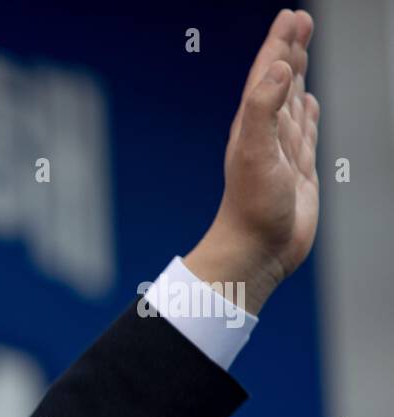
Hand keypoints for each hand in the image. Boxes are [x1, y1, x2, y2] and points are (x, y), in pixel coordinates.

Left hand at [185, 9, 319, 313]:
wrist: (256, 251)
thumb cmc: (251, 209)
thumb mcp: (254, 152)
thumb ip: (263, 108)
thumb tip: (278, 69)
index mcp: (252, 125)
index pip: (267, 74)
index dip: (279, 44)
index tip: (291, 17)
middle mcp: (266, 134)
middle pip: (280, 81)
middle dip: (290, 49)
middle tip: (300, 20)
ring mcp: (282, 152)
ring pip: (292, 102)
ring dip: (298, 75)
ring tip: (302, 51)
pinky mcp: (297, 171)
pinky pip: (304, 132)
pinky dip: (307, 113)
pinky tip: (307, 103)